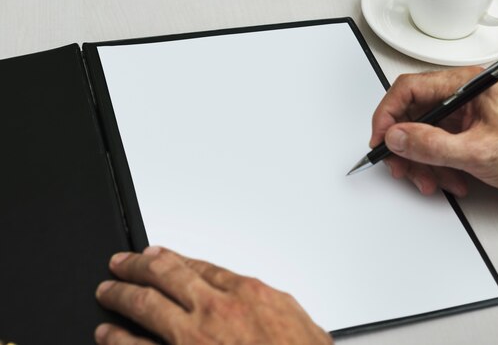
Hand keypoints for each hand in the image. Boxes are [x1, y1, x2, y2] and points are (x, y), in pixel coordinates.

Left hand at [95, 246, 332, 344]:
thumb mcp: (300, 324)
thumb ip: (270, 307)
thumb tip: (256, 300)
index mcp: (246, 294)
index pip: (199, 265)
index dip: (173, 257)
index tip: (158, 254)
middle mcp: (215, 311)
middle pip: (165, 275)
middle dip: (138, 266)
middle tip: (121, 262)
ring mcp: (191, 340)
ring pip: (145, 306)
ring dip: (121, 295)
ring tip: (108, 291)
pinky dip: (117, 339)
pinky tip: (106, 334)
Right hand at [370, 67, 497, 204]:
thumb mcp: (479, 151)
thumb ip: (432, 145)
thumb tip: (397, 136)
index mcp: (466, 86)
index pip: (410, 89)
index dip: (388, 114)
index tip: (380, 139)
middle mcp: (462, 98)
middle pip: (412, 115)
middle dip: (405, 146)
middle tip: (402, 167)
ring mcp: (463, 119)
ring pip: (422, 137)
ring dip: (422, 163)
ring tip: (433, 181)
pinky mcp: (466, 138)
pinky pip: (437, 150)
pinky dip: (437, 168)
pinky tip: (452, 181)